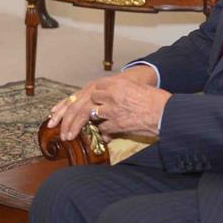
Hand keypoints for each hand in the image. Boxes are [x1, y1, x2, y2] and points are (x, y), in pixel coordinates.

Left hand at [47, 65, 169, 141]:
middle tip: (58, 130)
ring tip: (69, 136)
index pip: (82, 94)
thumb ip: (113, 96)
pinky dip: (101, 134)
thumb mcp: (130, 91)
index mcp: (111, 83)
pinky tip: (101, 139)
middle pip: (80, 105)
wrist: (166, 109)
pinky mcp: (117, 122)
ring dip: (77, 127)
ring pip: (88, 116)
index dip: (67, 104)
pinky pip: (103, 129)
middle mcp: (109, 93)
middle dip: (66, 118)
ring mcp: (112, 108)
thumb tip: (101, 108)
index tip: (56, 113)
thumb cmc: (150, 98)